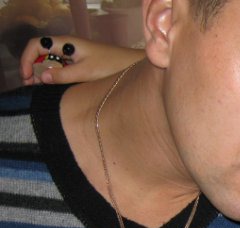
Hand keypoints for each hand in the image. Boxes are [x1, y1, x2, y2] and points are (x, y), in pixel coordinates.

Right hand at [20, 35, 144, 84]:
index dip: (26, 58)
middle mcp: (68, 47)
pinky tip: (54, 88)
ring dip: (43, 74)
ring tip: (39, 90)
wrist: (133, 66)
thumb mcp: (85, 72)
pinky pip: (61, 69)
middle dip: (32, 67)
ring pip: (51, 62)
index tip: (26, 76)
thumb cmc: (112, 66)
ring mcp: (75, 56)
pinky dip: (54, 77)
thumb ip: (62, 75)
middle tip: (31, 86)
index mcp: (67, 44)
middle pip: (41, 54)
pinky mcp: (81, 65)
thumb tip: (40, 77)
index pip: (37, 44)